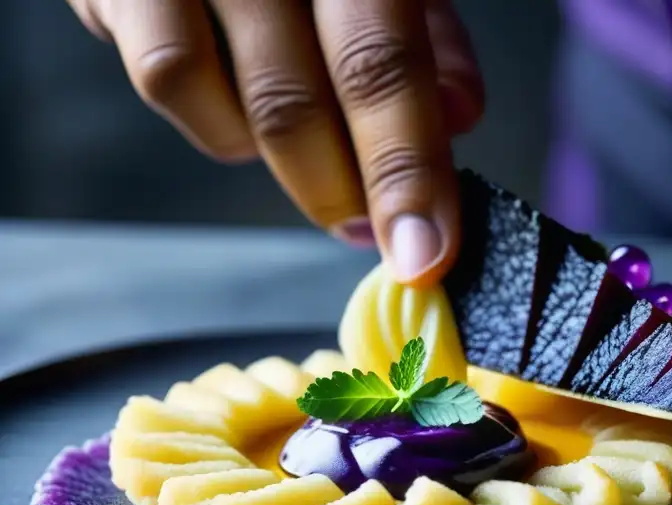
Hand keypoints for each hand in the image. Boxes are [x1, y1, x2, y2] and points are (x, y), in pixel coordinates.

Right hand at [67, 0, 483, 285]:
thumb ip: (428, 33)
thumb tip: (459, 119)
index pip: (383, 63)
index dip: (407, 172)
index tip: (424, 256)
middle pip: (297, 100)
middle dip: (344, 194)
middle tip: (373, 232)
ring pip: (227, 109)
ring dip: (284, 164)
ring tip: (314, 146)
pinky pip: (164, 78)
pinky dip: (216, 121)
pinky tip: (244, 104)